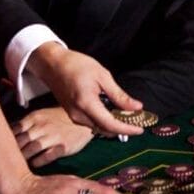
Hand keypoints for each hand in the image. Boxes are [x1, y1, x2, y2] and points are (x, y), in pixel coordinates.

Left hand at [13, 107, 93, 167]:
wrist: (83, 121)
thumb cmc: (60, 119)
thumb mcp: (42, 115)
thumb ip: (26, 124)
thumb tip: (8, 134)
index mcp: (35, 117)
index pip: (15, 129)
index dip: (7, 140)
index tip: (2, 147)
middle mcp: (43, 126)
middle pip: (21, 140)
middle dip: (14, 151)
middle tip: (9, 159)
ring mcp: (53, 136)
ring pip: (32, 148)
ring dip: (24, 157)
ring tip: (20, 163)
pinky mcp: (62, 147)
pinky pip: (47, 156)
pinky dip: (38, 161)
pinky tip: (35, 163)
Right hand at [28, 43, 143, 136]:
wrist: (53, 64)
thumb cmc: (76, 65)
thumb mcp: (103, 76)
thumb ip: (119, 95)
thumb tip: (136, 107)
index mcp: (86, 103)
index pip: (110, 124)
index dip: (127, 129)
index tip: (140, 130)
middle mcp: (78, 114)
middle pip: (105, 129)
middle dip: (122, 128)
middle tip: (137, 121)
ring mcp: (73, 116)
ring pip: (98, 127)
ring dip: (113, 125)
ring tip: (127, 116)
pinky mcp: (72, 114)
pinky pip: (91, 122)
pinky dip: (104, 121)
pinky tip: (112, 112)